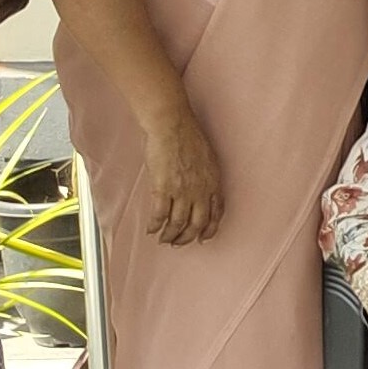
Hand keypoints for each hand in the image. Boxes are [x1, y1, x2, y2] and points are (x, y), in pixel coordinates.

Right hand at [141, 105, 223, 244]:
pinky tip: (151, 229)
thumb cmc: (188, 136)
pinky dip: (155, 225)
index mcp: (213, 183)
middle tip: (178, 243)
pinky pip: (159, 215)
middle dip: (187, 237)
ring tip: (164, 239)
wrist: (172, 125)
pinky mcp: (163, 188)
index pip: (216, 213)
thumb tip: (202, 191)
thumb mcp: (208, 159)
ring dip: (170, 235)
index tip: (204, 238)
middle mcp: (201, 190)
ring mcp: (182, 191)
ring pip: (178, 224)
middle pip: (197, 224)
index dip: (210, 229)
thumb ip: (206, 178)